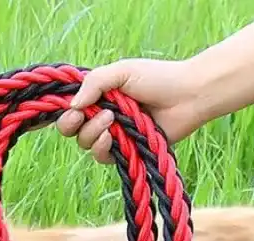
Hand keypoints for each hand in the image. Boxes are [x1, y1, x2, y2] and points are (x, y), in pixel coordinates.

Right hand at [56, 58, 204, 163]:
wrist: (187, 97)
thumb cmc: (158, 78)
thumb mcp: (122, 71)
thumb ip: (95, 82)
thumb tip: (72, 105)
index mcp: (99, 96)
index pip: (70, 108)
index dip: (66, 112)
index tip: (73, 109)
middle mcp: (101, 116)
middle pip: (72, 129)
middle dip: (73, 125)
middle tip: (84, 116)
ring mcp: (112, 135)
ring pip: (85, 143)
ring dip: (92, 133)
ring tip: (111, 120)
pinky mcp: (123, 152)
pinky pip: (101, 157)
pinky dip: (102, 148)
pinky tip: (111, 138)